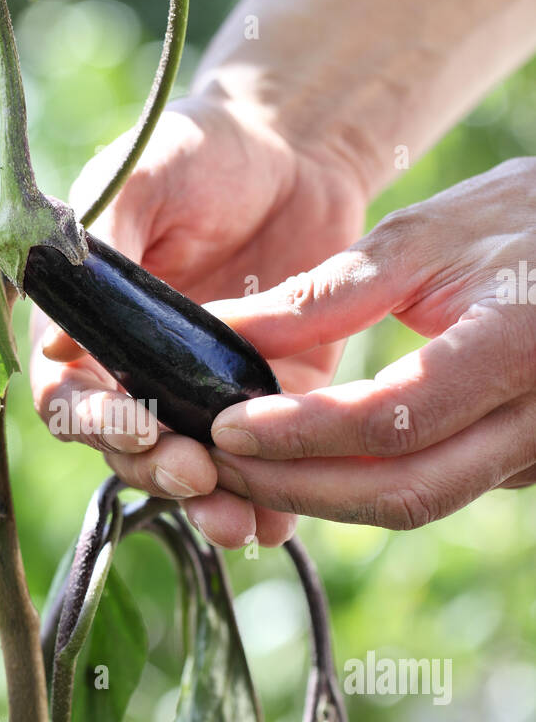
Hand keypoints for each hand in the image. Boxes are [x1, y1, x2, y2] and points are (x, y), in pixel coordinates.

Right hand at [31, 93, 366, 547]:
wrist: (298, 144)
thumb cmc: (203, 148)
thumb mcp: (145, 181)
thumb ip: (101, 249)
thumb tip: (53, 345)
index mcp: (90, 327)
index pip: (68, 398)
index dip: (92, 421)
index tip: (135, 424)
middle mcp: (138, 371)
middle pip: (127, 448)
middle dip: (156, 469)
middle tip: (195, 474)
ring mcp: (203, 392)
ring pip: (191, 468)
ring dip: (208, 503)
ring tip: (237, 522)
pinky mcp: (269, 399)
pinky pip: (263, 461)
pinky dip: (268, 498)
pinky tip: (279, 522)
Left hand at [207, 158, 535, 528]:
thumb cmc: (523, 218)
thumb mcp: (428, 234)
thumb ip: (329, 292)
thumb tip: (226, 330)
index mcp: (519, 346)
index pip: (395, 421)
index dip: (301, 434)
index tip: (225, 424)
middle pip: (403, 491)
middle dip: (296, 488)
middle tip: (215, 464)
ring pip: (416, 502)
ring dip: (320, 496)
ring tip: (241, 467)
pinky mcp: (521, 464)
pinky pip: (430, 488)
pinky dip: (356, 485)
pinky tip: (299, 463)